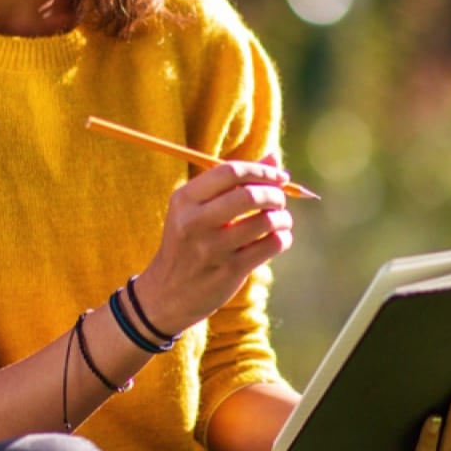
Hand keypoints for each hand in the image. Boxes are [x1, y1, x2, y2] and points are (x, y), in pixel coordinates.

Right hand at [135, 159, 294, 330]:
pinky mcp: (229, 271)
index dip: (261, 170)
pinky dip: (282, 238)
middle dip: (275, 194)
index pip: (230, 171)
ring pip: (266, 221)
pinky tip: (278, 239)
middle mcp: (195, 221)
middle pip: (249, 195)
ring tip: (281, 220)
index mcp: (184, 199)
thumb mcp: (197, 208)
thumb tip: (274, 158)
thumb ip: (233, 182)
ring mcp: (212, 248)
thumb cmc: (189, 241)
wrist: (167, 293)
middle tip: (280, 199)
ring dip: (283, 218)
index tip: (278, 176)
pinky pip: (271, 245)